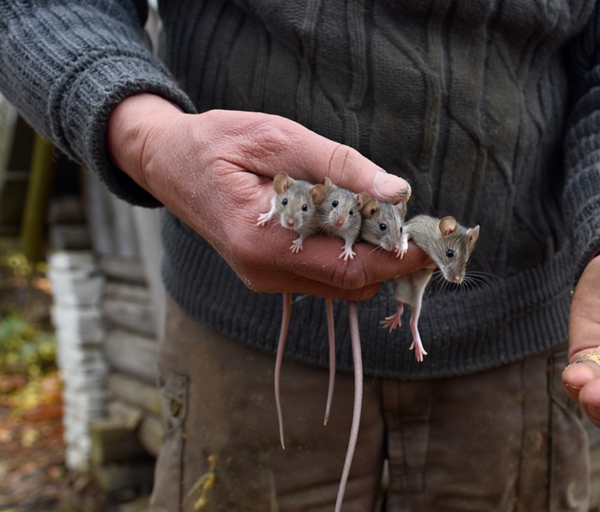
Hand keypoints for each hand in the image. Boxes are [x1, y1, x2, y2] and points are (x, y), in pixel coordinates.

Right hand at [106, 93, 428, 299]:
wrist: (166, 162)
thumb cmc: (218, 142)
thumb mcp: (278, 137)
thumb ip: (338, 164)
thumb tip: (395, 189)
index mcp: (261, 240)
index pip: (348, 265)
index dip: (398, 257)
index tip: (434, 240)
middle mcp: (263, 270)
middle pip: (350, 284)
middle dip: (394, 261)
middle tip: (425, 230)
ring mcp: (264, 278)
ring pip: (340, 286)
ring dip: (374, 259)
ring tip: (394, 221)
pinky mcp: (268, 274)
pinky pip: (323, 277)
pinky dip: (350, 256)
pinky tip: (360, 225)